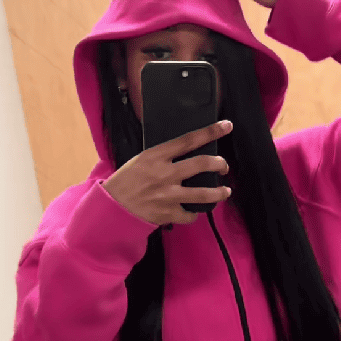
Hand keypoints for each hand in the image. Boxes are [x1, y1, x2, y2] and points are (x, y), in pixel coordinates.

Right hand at [102, 119, 232, 226]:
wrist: (114, 205)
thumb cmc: (129, 179)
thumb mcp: (142, 159)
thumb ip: (164, 156)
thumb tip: (188, 151)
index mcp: (156, 155)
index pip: (188, 140)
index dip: (210, 132)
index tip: (226, 126)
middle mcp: (164, 174)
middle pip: (201, 164)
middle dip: (219, 164)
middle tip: (224, 166)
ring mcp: (168, 195)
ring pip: (203, 193)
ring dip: (219, 193)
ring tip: (225, 191)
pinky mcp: (168, 214)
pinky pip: (191, 214)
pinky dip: (195, 213)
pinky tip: (195, 210)